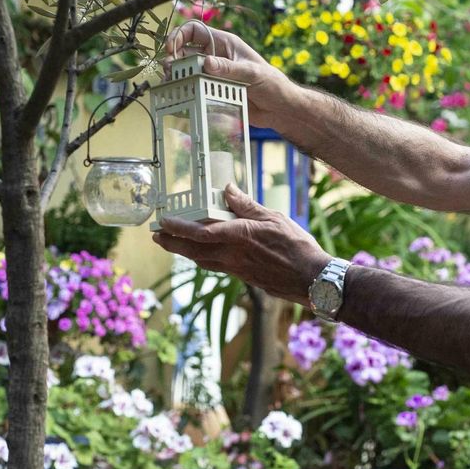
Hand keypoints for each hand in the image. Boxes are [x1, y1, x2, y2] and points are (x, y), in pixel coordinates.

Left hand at [151, 183, 331, 303]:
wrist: (312, 279)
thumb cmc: (297, 247)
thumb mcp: (273, 217)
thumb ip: (247, 205)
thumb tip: (227, 189)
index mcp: (239, 237)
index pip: (200, 232)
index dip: (178, 228)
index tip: (162, 222)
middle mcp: (233, 256)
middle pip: (194, 251)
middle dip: (172, 244)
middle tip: (156, 237)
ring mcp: (237, 269)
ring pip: (203, 261)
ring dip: (185, 253)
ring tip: (173, 244)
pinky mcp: (244, 277)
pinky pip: (217, 267)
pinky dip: (204, 259)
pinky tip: (203, 254)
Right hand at [165, 20, 301, 127]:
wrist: (279, 109)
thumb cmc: (272, 84)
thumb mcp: (251, 73)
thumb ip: (229, 69)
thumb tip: (206, 63)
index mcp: (224, 43)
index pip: (194, 31)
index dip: (179, 36)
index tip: (171, 50)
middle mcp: (215, 56)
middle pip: (184, 51)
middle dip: (173, 59)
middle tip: (171, 72)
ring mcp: (212, 74)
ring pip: (186, 70)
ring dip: (176, 76)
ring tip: (173, 84)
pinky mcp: (212, 90)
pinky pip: (193, 87)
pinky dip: (184, 90)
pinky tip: (180, 96)